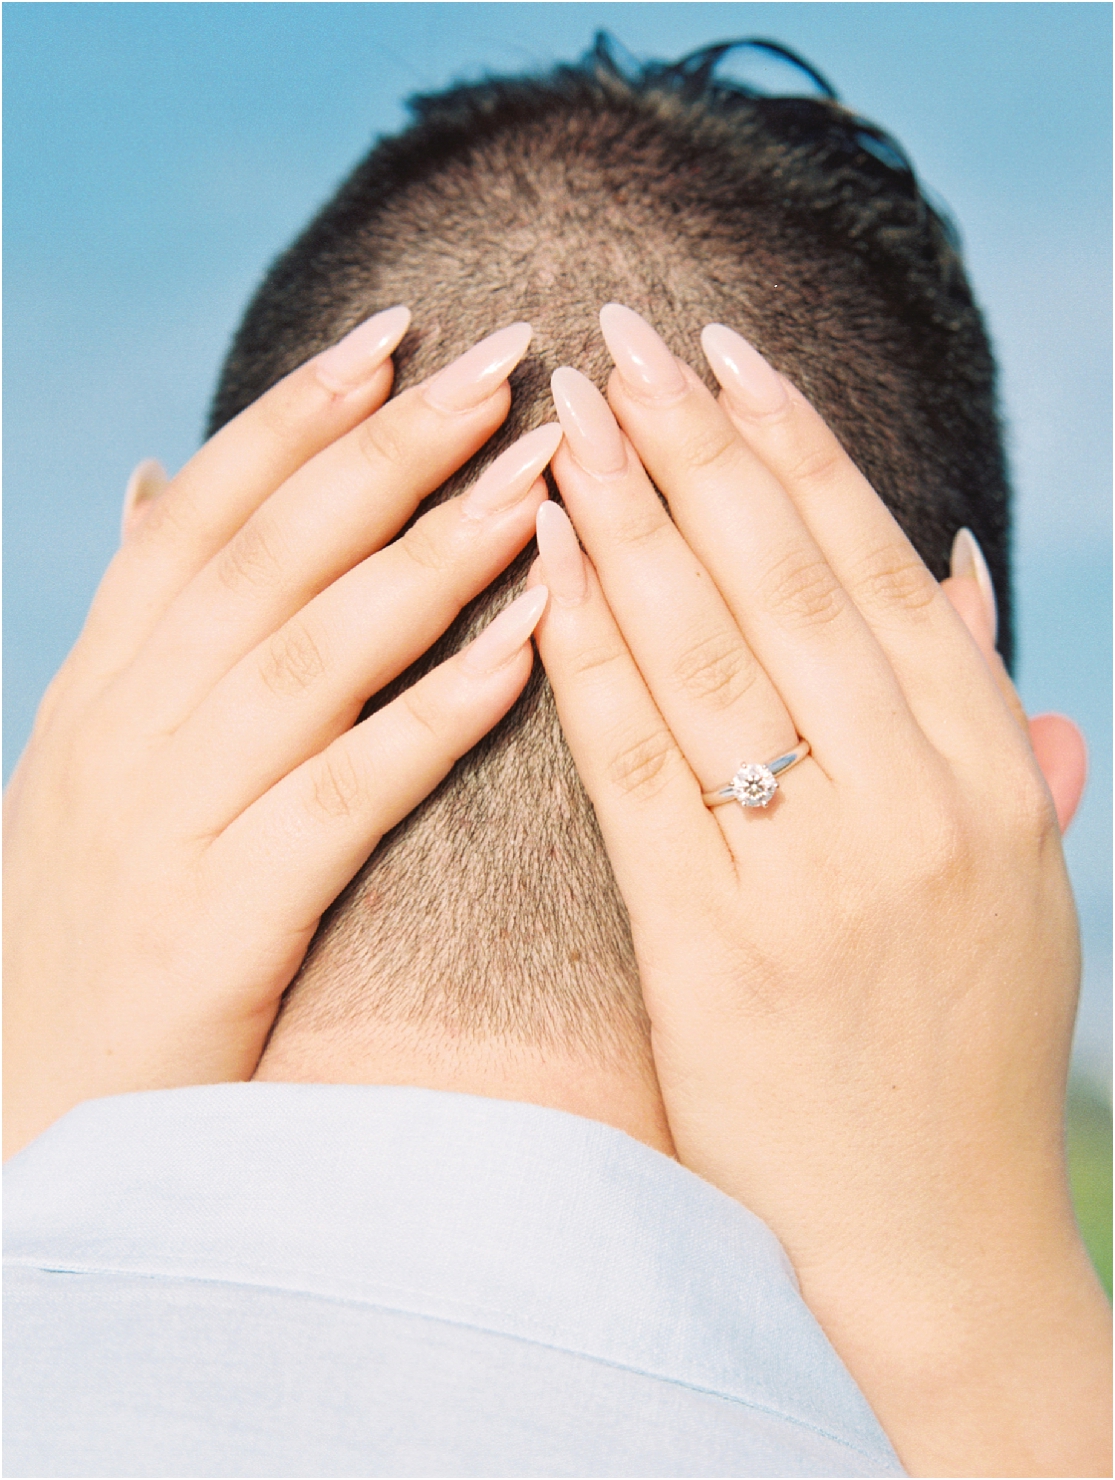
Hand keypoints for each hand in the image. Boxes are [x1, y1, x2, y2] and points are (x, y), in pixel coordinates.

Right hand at [4, 312, 554, 1159]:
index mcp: (101, 686)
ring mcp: (163, 823)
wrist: (32, 1122)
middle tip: (503, 359)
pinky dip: (434, 713)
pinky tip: (525, 646)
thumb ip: (139, 629)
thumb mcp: (90, 765)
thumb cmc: (90, 937)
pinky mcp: (216, 923)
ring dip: (432, 553)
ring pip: (312, 651)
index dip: (300, 413)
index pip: (206, 514)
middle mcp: (124, 731)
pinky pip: (344, 795)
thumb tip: (159, 483)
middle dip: (391, 449)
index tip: (399, 332)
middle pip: (270, 556)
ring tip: (539, 472)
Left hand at [532, 305, 1108, 1476]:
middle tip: (619, 333)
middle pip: (785, 581)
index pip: (879, 569)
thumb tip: (952, 563)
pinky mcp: (712, 948)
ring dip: (626, 519)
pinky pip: (635, 767)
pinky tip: (537, 567)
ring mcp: (813, 878)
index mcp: (994, 776)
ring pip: (705, 651)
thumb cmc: (957, 1046)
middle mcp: (914, 808)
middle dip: (695, 443)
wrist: (923, 1238)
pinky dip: (584, 655)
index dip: (798, 446)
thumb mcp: (1016, 874)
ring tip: (566, 414)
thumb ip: (988, 714)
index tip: (727, 350)